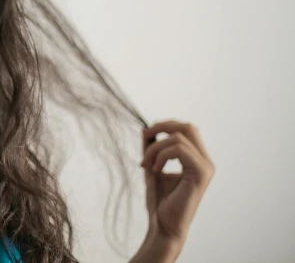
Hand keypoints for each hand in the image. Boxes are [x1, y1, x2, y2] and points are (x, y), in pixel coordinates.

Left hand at [137, 120, 215, 259]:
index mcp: (197, 160)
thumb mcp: (152, 167)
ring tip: (146, 165)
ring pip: (178, 138)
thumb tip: (145, 129)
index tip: (146, 134)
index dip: (165, 125)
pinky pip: (179, 150)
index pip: (187, 129)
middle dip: (162, 126)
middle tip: (145, 135)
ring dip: (155, 148)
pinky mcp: (201, 174)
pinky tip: (154, 170)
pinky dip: (161, 155)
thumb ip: (151, 148)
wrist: (163, 226)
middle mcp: (205, 162)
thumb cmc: (159, 201)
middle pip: (188, 127)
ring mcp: (205, 168)